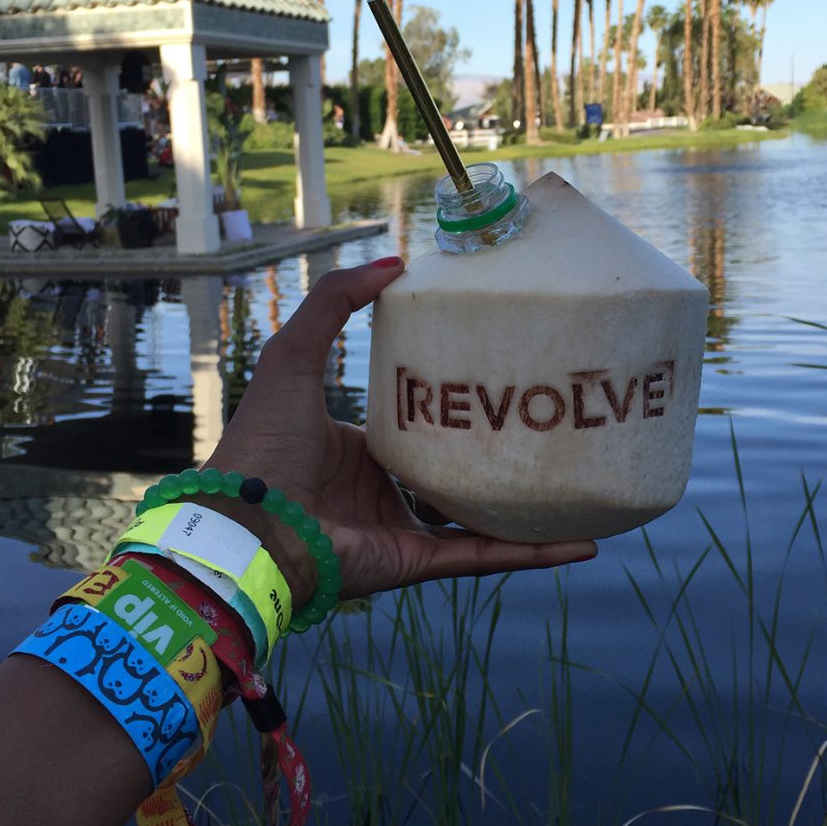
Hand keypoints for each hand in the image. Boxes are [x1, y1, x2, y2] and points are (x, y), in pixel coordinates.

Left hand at [205, 259, 596, 605]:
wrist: (246, 526)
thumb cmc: (263, 440)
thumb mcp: (293, 354)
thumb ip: (335, 304)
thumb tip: (393, 262)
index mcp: (359, 450)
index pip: (417, 426)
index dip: (453, 406)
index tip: (495, 382)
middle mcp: (383, 491)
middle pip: (453, 473)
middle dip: (498, 458)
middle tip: (550, 430)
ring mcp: (403, 530)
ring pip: (480, 520)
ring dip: (529, 511)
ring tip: (579, 491)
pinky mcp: (416, 563)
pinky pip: (484, 557)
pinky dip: (533, 553)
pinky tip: (580, 543)